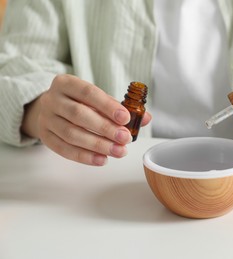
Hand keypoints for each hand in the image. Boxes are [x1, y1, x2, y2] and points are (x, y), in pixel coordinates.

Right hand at [21, 74, 151, 165]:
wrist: (50, 109)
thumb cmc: (80, 102)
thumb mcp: (97, 99)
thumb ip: (121, 107)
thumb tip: (145, 118)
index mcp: (66, 83)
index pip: (88, 93)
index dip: (108, 106)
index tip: (126, 118)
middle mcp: (53, 99)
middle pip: (79, 115)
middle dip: (105, 128)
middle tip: (125, 138)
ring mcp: (46, 119)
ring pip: (71, 134)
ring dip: (98, 145)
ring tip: (119, 151)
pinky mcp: (45, 136)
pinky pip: (64, 149)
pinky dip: (84, 156)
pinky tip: (102, 159)